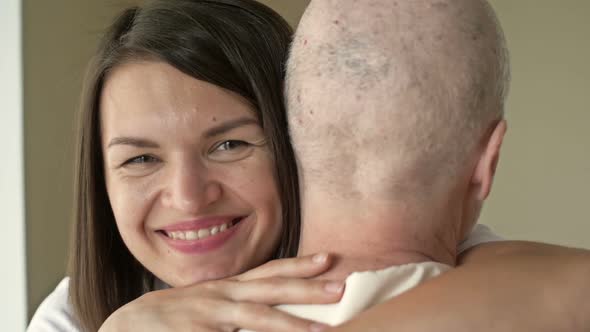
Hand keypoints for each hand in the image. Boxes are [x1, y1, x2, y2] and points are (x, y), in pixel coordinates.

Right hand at [99, 253, 342, 331]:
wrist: (126, 326)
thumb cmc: (174, 318)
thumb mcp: (208, 305)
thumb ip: (238, 305)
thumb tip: (273, 308)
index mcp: (227, 289)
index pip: (268, 272)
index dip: (298, 265)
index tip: (328, 258)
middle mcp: (221, 297)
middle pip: (270, 290)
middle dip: (306, 289)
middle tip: (339, 289)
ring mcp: (207, 317)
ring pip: (256, 319)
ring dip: (290, 324)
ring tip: (322, 331)